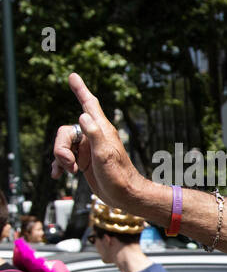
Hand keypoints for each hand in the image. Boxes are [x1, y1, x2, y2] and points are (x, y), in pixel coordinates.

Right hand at [49, 74, 144, 211]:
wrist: (125, 196)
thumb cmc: (119, 176)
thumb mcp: (106, 155)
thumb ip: (95, 134)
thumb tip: (82, 115)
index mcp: (101, 130)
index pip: (89, 104)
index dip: (80, 90)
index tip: (72, 75)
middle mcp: (93, 136)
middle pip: (65, 131)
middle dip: (61, 148)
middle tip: (71, 165)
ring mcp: (87, 149)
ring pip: (62, 145)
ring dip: (61, 158)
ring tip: (73, 171)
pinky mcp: (84, 161)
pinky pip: (64, 157)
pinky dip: (59, 165)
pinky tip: (58, 175)